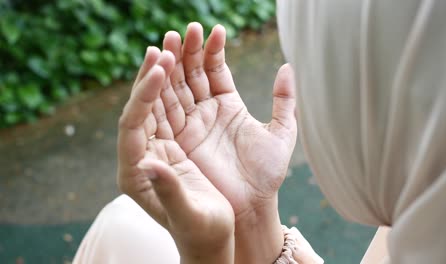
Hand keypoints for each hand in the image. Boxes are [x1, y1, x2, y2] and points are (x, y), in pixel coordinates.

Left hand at [117, 48, 234, 263]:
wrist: (212, 237)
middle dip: (152, 75)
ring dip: (165, 73)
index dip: (144, 95)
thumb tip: (150, 165)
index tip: (161, 67)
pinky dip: (180, 86)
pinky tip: (184, 65)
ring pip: (159, 102)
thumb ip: (169, 192)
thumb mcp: (188, 216)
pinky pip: (175, 107)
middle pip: (142, 107)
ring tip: (173, 44)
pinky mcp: (177, 141)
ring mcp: (159, 145)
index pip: (132, 125)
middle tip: (164, 44)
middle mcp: (143, 154)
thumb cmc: (202, 233)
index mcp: (136, 173)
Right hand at [161, 23, 296, 261]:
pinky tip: (161, 67)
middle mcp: (206, 112)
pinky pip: (167, 108)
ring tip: (171, 39)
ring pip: (177, 87)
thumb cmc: (267, 174)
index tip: (216, 30)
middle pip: (193, 74)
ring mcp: (190, 124)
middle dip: (189, 51)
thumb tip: (286, 65)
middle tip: (186, 29)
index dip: (215, 50)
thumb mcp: (282, 133)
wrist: (250, 207)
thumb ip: (284, 100)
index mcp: (228, 106)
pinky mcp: (178, 137)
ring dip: (173, 63)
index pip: (216, 70)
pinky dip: (162, 88)